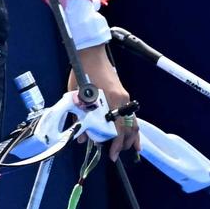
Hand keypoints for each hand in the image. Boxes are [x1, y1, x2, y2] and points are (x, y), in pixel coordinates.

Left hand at [73, 43, 138, 159]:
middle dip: (125, 143)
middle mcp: (121, 101)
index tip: (112, 154)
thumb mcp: (76, 96)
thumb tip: (81, 137)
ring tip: (131, 148)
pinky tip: (132, 134)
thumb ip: (79, 117)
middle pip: (129, 128)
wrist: (91, 54)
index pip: (118, 129)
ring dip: (132, 137)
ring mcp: (124, 97)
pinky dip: (132, 126)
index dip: (116, 144)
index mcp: (111, 101)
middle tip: (116, 154)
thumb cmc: (82, 73)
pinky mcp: (123, 94)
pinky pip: (131, 114)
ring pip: (133, 122)